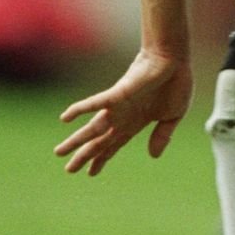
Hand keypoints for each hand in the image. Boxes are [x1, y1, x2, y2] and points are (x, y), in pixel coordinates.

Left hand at [54, 50, 191, 175]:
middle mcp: (123, 117)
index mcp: (135, 123)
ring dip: (77, 140)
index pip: (114, 145)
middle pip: (100, 141)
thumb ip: (163, 135)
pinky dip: (80, 110)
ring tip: (59, 152)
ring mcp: (119, 106)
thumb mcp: (173, 116)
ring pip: (93, 129)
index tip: (91, 173)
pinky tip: (65, 118)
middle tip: (69, 170)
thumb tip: (153, 156)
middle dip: (84, 156)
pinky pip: (96, 103)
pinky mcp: (118, 94)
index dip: (102, 159)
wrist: (176, 61)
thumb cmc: (176, 83)